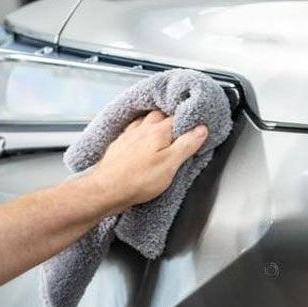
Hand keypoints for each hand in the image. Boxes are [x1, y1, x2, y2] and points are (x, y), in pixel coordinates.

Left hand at [91, 111, 207, 213]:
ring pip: (143, 122)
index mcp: (158, 131)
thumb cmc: (137, 180)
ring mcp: (128, 137)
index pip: (178, 118)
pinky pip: (131, 133)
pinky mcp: (118, 147)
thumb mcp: (170, 164)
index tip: (197, 126)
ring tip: (161, 130)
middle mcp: (141, 129)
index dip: (188, 121)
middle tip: (180, 127)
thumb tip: (201, 130)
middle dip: (170, 118)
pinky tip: (139, 140)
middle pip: (159, 115)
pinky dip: (138, 133)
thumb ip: (187, 145)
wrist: (106, 191)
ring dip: (153, 123)